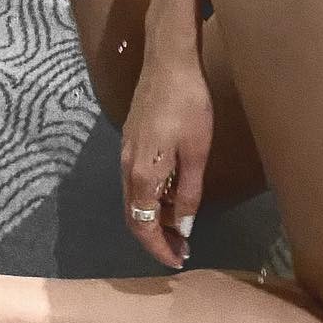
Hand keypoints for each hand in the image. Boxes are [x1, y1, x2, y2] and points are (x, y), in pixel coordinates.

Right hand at [120, 45, 213, 269]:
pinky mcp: (131, 138)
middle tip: (181, 250)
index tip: (178, 262)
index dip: (160, 249)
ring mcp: (126, 151)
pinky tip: (173, 195)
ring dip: (155, 218)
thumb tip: (184, 228)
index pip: (144, 226)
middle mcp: (126, 167)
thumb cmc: (189, 104)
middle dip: (156, 238)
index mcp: (141, 175)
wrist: (169, 60)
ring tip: (181, 227)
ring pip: (134, 198)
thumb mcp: (197, 152)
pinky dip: (152, 197)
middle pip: (134, 216)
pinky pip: (136, 181)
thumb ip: (189, 194)